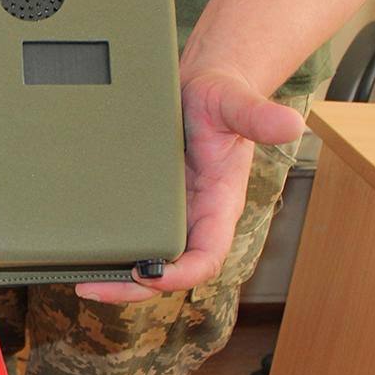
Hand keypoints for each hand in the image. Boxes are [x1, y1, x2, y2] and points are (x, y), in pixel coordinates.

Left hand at [78, 70, 304, 303]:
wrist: (199, 86)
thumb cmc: (222, 98)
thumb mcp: (236, 102)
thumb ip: (258, 115)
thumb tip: (291, 124)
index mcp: (219, 204)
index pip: (207, 256)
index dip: (182, 274)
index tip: (150, 274)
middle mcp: (193, 216)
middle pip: (169, 269)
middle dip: (134, 288)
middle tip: (95, 288)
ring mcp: (168, 212)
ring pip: (145, 259)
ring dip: (117, 277)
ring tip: (82, 281)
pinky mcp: (144, 202)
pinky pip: (129, 234)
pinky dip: (109, 249)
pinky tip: (82, 252)